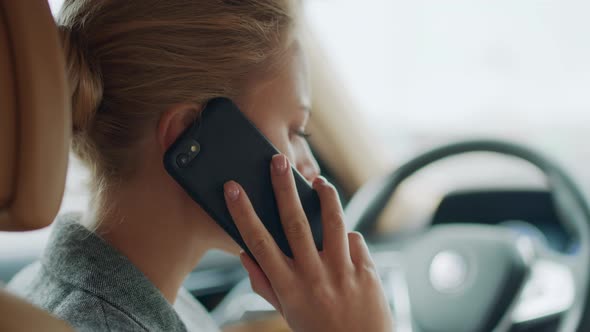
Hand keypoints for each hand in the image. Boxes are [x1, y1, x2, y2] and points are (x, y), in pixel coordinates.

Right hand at [223, 154, 393, 331]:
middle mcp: (314, 277)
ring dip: (325, 195)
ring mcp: (343, 273)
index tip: (233, 189)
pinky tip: (344, 239)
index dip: (244, 213)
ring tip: (318, 181)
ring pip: (333, 221)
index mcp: (288, 288)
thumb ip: (265, 283)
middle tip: (277, 162)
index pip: (259, 242)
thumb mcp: (286, 313)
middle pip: (295, 222)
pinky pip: (356, 240)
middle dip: (284, 188)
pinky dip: (348, 235)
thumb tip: (245, 254)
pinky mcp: (367, 271)